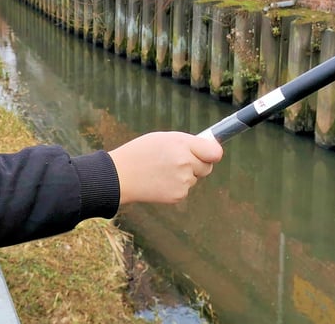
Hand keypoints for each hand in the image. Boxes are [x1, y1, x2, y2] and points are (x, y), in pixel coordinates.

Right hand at [108, 131, 222, 204]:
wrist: (120, 176)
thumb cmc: (140, 153)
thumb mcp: (162, 139)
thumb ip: (186, 143)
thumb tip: (210, 149)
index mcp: (182, 144)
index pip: (214, 152)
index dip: (212, 153)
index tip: (211, 153)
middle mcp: (185, 162)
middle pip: (207, 167)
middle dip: (198, 164)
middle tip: (178, 161)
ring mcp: (183, 181)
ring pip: (194, 178)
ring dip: (184, 175)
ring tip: (161, 171)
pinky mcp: (178, 195)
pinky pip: (185, 189)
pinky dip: (176, 186)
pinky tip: (159, 182)